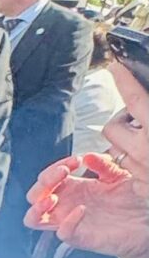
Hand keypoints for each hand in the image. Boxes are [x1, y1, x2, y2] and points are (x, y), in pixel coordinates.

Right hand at [25, 152, 148, 257]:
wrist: (147, 222)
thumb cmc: (132, 201)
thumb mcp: (119, 176)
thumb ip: (104, 165)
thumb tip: (88, 156)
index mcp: (72, 189)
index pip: (46, 177)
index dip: (55, 167)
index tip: (76, 160)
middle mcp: (65, 206)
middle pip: (34, 195)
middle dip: (45, 181)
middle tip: (63, 171)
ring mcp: (69, 222)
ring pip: (33, 219)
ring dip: (38, 207)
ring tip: (53, 197)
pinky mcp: (80, 238)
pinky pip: (63, 233)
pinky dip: (68, 222)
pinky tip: (81, 210)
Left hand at [103, 62, 147, 182]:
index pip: (135, 99)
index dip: (123, 80)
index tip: (115, 66)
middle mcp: (146, 151)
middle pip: (112, 127)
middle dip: (122, 117)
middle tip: (137, 113)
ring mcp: (143, 173)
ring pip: (118, 151)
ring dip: (128, 141)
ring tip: (147, 136)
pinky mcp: (146, 191)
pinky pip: (132, 174)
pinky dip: (139, 166)